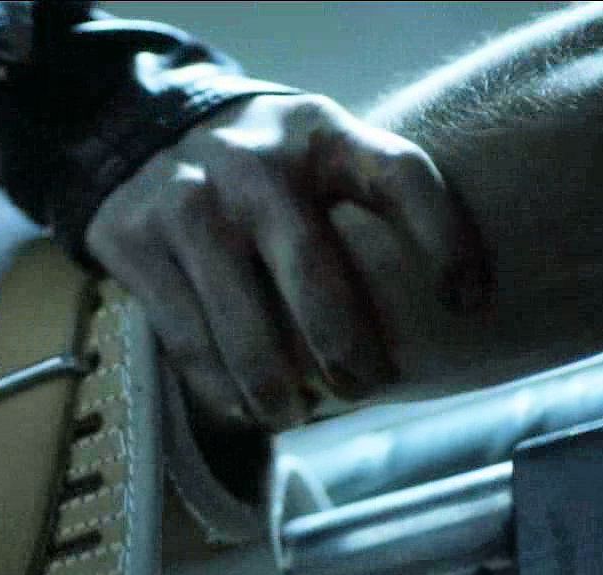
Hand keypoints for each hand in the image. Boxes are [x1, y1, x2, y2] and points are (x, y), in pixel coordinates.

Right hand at [86, 94, 489, 434]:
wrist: (138, 132)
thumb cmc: (259, 163)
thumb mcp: (317, 147)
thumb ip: (366, 195)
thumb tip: (439, 309)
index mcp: (320, 136)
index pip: (399, 177)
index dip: (445, 241)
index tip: (467, 304)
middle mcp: (254, 165)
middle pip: (314, 272)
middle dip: (344, 347)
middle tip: (360, 386)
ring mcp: (188, 203)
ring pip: (242, 321)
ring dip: (274, 387)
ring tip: (291, 414)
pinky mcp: (135, 242)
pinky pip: (184, 334)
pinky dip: (216, 384)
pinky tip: (238, 407)